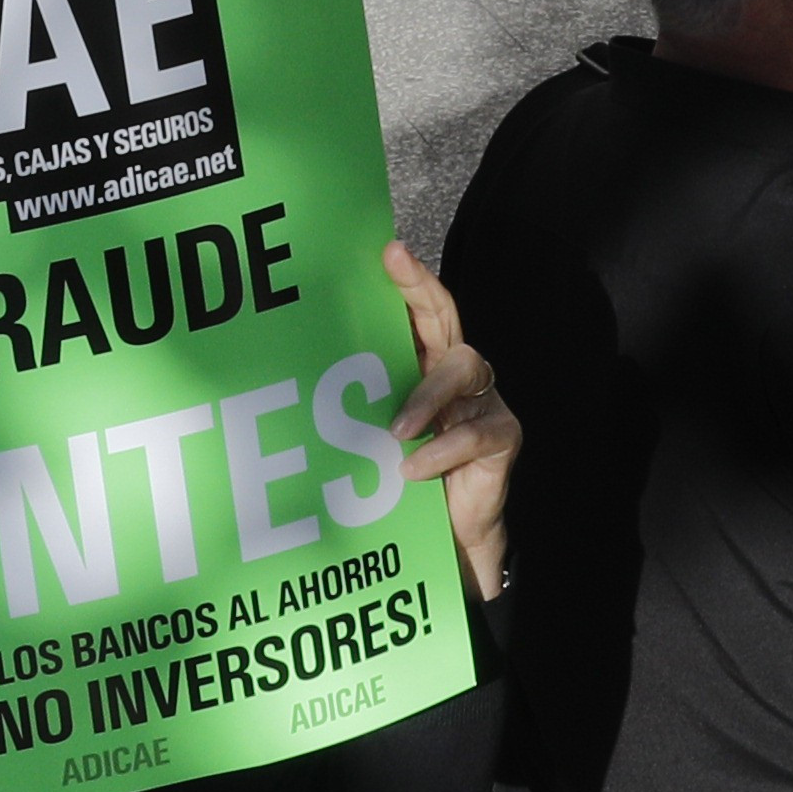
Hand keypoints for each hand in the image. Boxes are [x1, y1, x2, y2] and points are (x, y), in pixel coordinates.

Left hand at [383, 239, 519, 602]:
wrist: (448, 541)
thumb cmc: (401, 483)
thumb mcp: (371, 440)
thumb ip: (353, 410)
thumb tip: (291, 383)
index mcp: (422, 368)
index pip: (418, 313)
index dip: (408, 279)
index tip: (387, 250)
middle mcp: (455, 375)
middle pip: (446, 319)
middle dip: (421, 289)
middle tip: (397, 269)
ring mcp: (482, 402)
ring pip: (464, 366)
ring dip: (426, 393)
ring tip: (395, 430)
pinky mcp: (500, 437)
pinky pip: (475, 432)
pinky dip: (441, 449)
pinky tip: (413, 469)